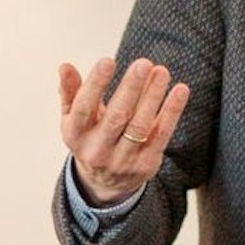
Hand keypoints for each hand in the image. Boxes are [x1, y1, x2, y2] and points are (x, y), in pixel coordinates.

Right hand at [58, 56, 190, 206]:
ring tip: (161, 72)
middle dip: (131, 88)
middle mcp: (98, 150)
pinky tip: (180, 91)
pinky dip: (172, 111)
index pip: (84, 107)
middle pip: (117, 116)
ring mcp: (123, 159)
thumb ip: (70, 91)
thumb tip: (65, 66)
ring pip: (140, 124)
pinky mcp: (146, 164)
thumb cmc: (90, 139)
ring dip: (153, 96)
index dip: (95, 84)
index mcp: (76, 135)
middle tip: (143, 63)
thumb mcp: (73, 119)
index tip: (108, 61)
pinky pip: (162, 134)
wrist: (105, 184)